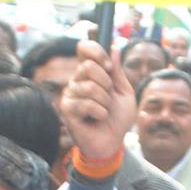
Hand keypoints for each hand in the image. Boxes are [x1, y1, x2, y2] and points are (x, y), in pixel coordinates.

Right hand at [59, 38, 134, 162]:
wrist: (113, 142)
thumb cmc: (118, 119)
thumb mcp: (124, 92)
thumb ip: (117, 72)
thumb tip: (114, 47)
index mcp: (89, 73)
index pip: (83, 48)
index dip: (96, 51)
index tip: (108, 66)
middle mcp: (76, 80)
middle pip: (88, 66)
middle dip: (107, 84)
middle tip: (108, 98)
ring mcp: (70, 94)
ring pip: (90, 87)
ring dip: (105, 102)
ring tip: (104, 112)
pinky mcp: (66, 110)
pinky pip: (87, 104)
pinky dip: (100, 113)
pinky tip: (97, 120)